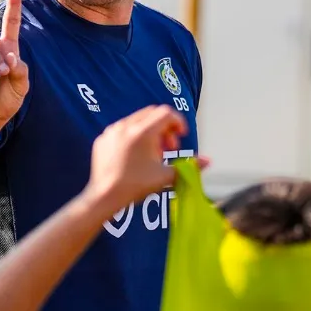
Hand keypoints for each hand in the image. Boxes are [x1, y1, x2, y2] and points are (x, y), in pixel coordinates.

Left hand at [86, 106, 206, 210]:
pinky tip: (135, 157)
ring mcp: (112, 131)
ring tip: (152, 155)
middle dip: (165, 128)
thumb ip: (189, 166)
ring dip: (150, 132)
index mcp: (143, 131)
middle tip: (169, 148)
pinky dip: (133, 136)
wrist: (104, 197)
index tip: (181, 136)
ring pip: (136, 120)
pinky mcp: (102, 139)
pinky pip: (122, 129)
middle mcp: (126, 126)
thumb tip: (208, 161)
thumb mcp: (166, 176)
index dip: (178, 122)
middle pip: (152, 113)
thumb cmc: (135, 186)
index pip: (166, 113)